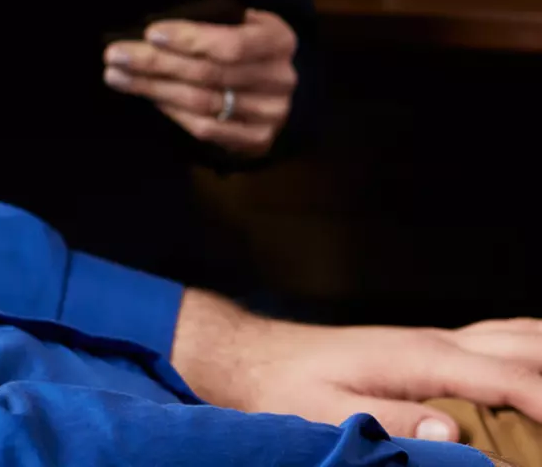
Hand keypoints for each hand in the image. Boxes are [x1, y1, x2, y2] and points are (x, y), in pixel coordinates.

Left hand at [102, 9, 296, 156]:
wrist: (274, 86)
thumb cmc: (244, 45)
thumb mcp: (238, 23)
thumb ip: (208, 24)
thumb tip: (151, 32)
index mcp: (279, 40)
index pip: (231, 44)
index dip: (188, 39)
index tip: (149, 33)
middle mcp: (280, 78)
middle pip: (208, 74)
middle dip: (155, 63)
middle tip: (115, 56)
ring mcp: (271, 113)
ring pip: (201, 102)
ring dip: (152, 88)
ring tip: (117, 76)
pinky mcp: (257, 139)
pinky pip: (205, 128)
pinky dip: (171, 111)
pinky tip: (147, 96)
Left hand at [174, 292, 541, 443]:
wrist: (253, 355)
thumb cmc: (285, 387)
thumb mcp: (327, 412)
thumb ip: (391, 422)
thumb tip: (452, 432)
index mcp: (420, 359)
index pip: (507, 379)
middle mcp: (438, 341)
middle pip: (527, 347)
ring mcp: (437, 338)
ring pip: (518, 334)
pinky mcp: (430, 345)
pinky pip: (500, 337)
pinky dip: (534, 349)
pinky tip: (540, 363)